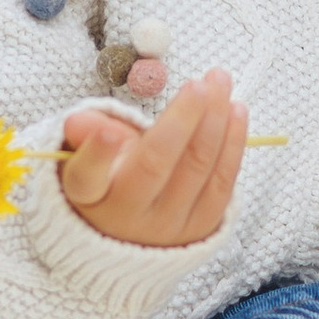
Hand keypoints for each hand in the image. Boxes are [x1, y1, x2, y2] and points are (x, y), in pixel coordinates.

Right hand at [58, 67, 248, 247]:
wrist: (133, 236)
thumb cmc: (108, 183)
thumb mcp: (83, 159)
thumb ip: (85, 135)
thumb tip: (81, 123)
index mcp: (89, 197)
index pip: (87, 178)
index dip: (97, 156)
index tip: (107, 133)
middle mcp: (127, 217)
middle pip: (156, 165)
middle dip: (182, 119)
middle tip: (198, 84)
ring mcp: (166, 226)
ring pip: (196, 168)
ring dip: (215, 121)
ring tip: (219, 81)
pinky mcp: (199, 228)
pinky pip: (222, 183)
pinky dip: (233, 144)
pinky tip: (236, 111)